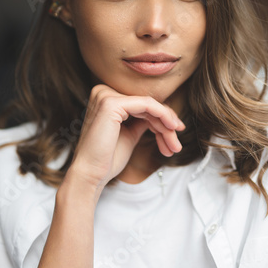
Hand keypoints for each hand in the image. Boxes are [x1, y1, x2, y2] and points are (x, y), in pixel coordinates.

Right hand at [65, 84, 184, 189]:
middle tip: (176, 145)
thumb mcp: (129, 134)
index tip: (176, 133)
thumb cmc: (107, 159)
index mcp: (105, 97)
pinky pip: (147, 105)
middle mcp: (103, 91)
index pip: (141, 103)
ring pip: (149, 105)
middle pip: (146, 104)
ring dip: (167, 125)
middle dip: (166, 124)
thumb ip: (142, 121)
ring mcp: (106, 95)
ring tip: (174, 146)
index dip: (161, 118)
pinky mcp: (112, 103)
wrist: (90, 175)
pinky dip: (163, 116)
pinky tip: (172, 130)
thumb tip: (163, 114)